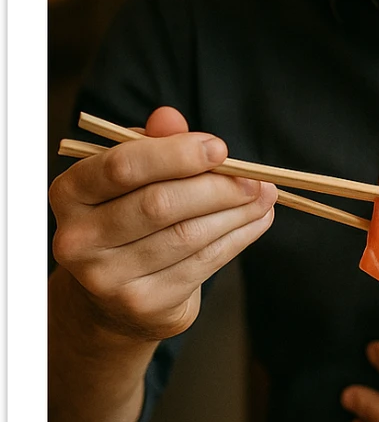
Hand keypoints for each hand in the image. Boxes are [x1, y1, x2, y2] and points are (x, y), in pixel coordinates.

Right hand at [49, 105, 277, 344]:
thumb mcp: (132, 178)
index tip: (219, 148)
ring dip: (237, 212)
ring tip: (264, 195)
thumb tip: (170, 117)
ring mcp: (107, 278)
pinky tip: (257, 220)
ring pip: (187, 235)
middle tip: (254, 177)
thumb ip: (151, 145)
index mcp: (70, 193)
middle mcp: (78, 238)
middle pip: (160, 204)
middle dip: (217, 187)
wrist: (111, 299)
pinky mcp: (142, 304)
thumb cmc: (126, 219)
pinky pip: (202, 263)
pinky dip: (238, 238)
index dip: (176, 154)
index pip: (123, 167)